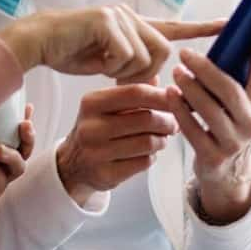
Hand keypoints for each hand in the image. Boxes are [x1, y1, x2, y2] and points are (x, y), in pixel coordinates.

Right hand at [0, 5, 224, 83]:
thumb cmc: (71, 52)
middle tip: (116, 74)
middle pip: (163, 51)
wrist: (40, 41)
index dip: (203, 27)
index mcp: (135, 25)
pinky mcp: (107, 22)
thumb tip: (155, 78)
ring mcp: (120, 16)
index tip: (230, 23)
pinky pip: (126, 56)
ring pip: (146, 55)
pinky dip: (111, 66)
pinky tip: (93, 59)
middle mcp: (131, 15)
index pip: (175, 27)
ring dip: (126, 71)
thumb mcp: (109, 62)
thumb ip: (134, 64)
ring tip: (102, 64)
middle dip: (144, 72)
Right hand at [56, 83, 178, 206]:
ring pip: (148, 143)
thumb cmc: (98, 129)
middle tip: (173, 124)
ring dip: (162, 141)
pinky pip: (144, 163)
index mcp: (92, 102)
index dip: (162, 96)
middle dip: (167, 121)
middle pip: (146, 119)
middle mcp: (91, 127)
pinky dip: (152, 157)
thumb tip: (157, 74)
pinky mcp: (105, 174)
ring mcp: (96, 153)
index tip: (177, 99)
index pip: (136, 93)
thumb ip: (132, 90)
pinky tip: (147, 154)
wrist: (73, 164)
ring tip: (161, 139)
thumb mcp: (107, 105)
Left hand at [166, 11, 250, 223]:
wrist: (227, 172)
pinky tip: (170, 95)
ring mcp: (233, 141)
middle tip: (185, 54)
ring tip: (176, 72)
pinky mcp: (212, 156)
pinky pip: (192, 129)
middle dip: (206, 70)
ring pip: (209, 110)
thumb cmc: (234, 122)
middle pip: (229, 90)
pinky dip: (179, 111)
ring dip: (190, 89)